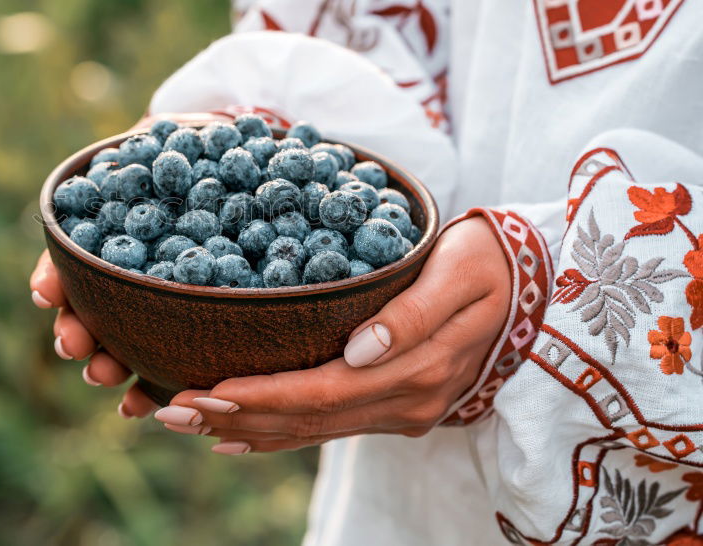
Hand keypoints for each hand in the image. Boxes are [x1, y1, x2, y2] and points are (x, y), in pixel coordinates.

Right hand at [31, 112, 227, 416]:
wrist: (245, 160)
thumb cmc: (196, 145)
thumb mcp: (168, 141)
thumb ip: (146, 153)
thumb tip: (145, 153)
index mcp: (109, 231)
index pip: (71, 261)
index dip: (55, 280)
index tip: (46, 296)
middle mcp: (127, 270)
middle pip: (90, 308)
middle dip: (76, 331)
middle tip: (74, 346)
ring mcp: (158, 300)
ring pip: (123, 339)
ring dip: (106, 362)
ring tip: (103, 376)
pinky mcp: (196, 324)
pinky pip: (171, 359)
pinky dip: (152, 385)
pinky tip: (139, 405)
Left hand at [154, 216, 511, 453]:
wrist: (534, 286)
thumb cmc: (492, 262)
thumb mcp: (461, 272)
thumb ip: (413, 315)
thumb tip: (358, 351)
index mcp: (418, 369)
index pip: (322, 393)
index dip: (261, 396)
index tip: (205, 391)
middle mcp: (406, 402)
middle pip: (306, 421)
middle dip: (235, 419)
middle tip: (169, 414)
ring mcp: (402, 412)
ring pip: (312, 432)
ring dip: (247, 431)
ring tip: (188, 425)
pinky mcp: (397, 408)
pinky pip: (329, 429)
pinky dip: (281, 436)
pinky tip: (239, 440)